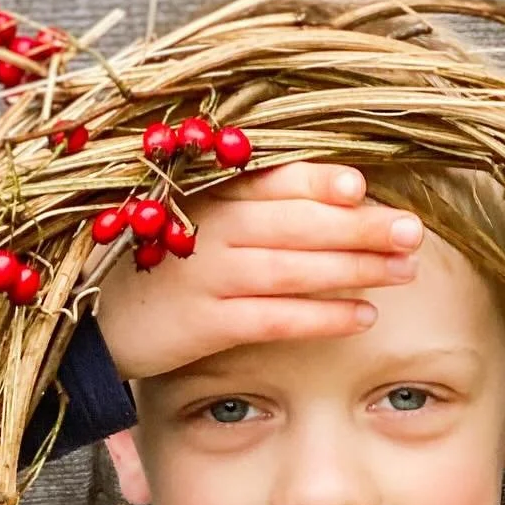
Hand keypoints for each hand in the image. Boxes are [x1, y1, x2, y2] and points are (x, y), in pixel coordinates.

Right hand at [91, 161, 423, 383]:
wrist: (92, 325)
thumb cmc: (156, 267)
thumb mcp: (190, 219)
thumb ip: (245, 204)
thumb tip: (331, 197)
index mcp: (209, 194)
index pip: (275, 179)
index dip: (322, 182)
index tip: (365, 187)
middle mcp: (211, 228)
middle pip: (298, 223)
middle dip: (361, 227)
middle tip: (412, 232)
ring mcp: (208, 276)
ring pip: (295, 268)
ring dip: (355, 269)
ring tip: (403, 272)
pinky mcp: (205, 324)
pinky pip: (277, 318)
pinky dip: (323, 316)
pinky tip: (363, 317)